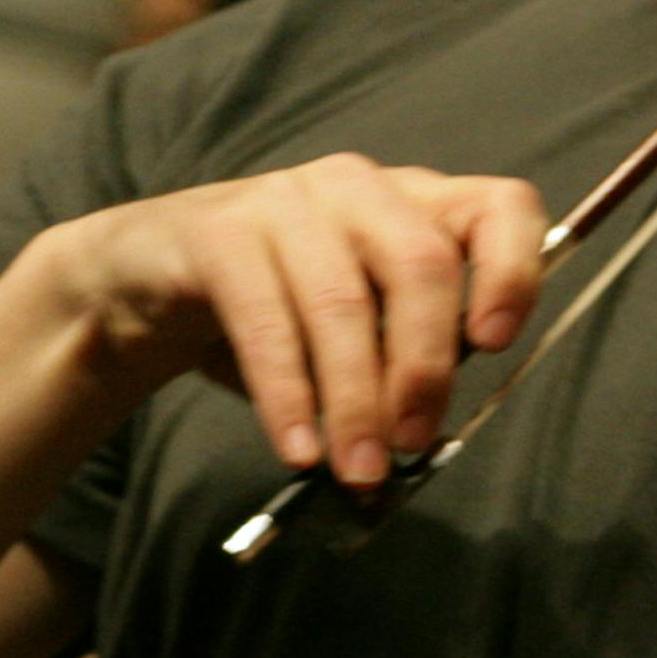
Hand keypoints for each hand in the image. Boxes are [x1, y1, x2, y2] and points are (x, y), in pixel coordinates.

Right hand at [36, 155, 545, 485]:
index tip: (494, 343)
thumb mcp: (356, 325)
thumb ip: (402, 358)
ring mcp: (290, 199)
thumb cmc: (278, 305)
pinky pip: (266, 321)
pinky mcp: (220, 231)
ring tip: (358, 470)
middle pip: (422, 262)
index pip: (499, 208)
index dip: (512, 271)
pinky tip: (299, 449)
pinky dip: (288, 396)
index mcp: (418, 201)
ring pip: (343, 302)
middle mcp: (362, 187)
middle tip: (413, 442)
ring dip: (356, 399)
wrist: (144, 274)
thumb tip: (428, 433)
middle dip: (425, 364)